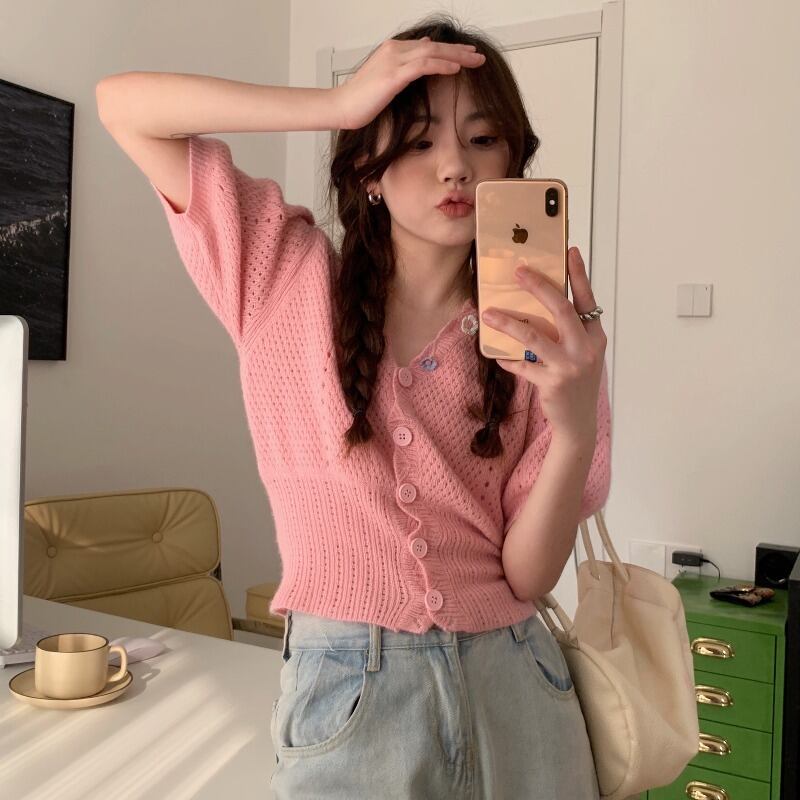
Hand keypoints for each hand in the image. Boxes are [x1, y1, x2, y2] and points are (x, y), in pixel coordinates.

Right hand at [334, 36, 485, 130]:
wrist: (341, 107)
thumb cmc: (361, 100)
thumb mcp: (386, 80)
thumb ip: (404, 67)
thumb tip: (424, 54)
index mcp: (393, 50)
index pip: (428, 46)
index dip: (450, 50)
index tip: (468, 55)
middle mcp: (395, 50)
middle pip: (434, 46)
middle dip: (459, 51)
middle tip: (479, 56)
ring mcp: (394, 61)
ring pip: (433, 53)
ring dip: (457, 56)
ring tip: (475, 61)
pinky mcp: (393, 75)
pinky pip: (423, 66)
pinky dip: (441, 65)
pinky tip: (456, 69)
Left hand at [480, 247, 606, 441]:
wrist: (578, 423)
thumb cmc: (577, 384)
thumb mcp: (582, 355)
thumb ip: (569, 333)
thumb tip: (541, 307)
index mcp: (595, 337)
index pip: (587, 299)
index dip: (578, 275)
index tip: (570, 251)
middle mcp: (586, 349)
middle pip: (561, 309)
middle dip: (539, 287)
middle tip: (519, 272)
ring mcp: (570, 366)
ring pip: (534, 336)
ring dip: (509, 323)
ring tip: (489, 313)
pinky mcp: (552, 383)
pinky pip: (522, 365)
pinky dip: (508, 359)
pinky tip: (497, 355)